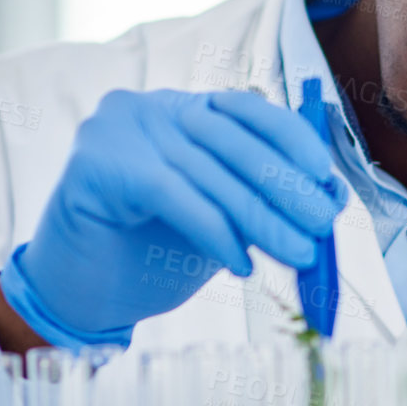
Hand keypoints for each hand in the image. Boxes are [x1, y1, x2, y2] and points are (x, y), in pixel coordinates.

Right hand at [0, 88, 347, 347]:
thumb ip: (259, 201)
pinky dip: (213, 230)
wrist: (76, 296)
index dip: (291, 140)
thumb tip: (330, 199)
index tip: (325, 179)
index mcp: (180, 111)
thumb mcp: (219, 222)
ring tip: (298, 254)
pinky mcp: (94, 164)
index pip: (247, 110)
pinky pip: (172, 193)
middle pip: (233, 143)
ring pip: (208, 173)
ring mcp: (118, 130)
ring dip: (261, 218)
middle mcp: (148, 109)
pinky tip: (241, 264)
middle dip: (284, 187)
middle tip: (323, 226)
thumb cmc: (149, 257)